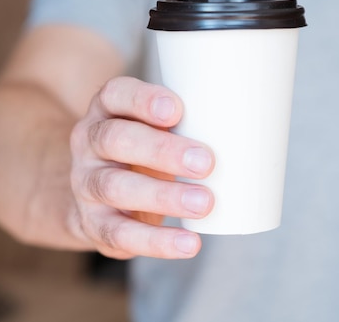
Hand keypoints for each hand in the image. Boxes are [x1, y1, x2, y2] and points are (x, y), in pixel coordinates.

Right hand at [69, 77, 214, 258]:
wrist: (100, 195)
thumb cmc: (146, 149)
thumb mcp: (157, 127)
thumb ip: (189, 122)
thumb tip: (252, 131)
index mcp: (107, 110)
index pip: (116, 94)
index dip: (143, 100)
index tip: (176, 110)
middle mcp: (90, 142)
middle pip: (115, 139)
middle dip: (161, 151)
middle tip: (205, 162)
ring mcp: (86, 182)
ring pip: (115, 186)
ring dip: (162, 197)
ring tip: (204, 203)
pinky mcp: (93, 222)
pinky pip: (119, 233)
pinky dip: (156, 241)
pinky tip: (188, 244)